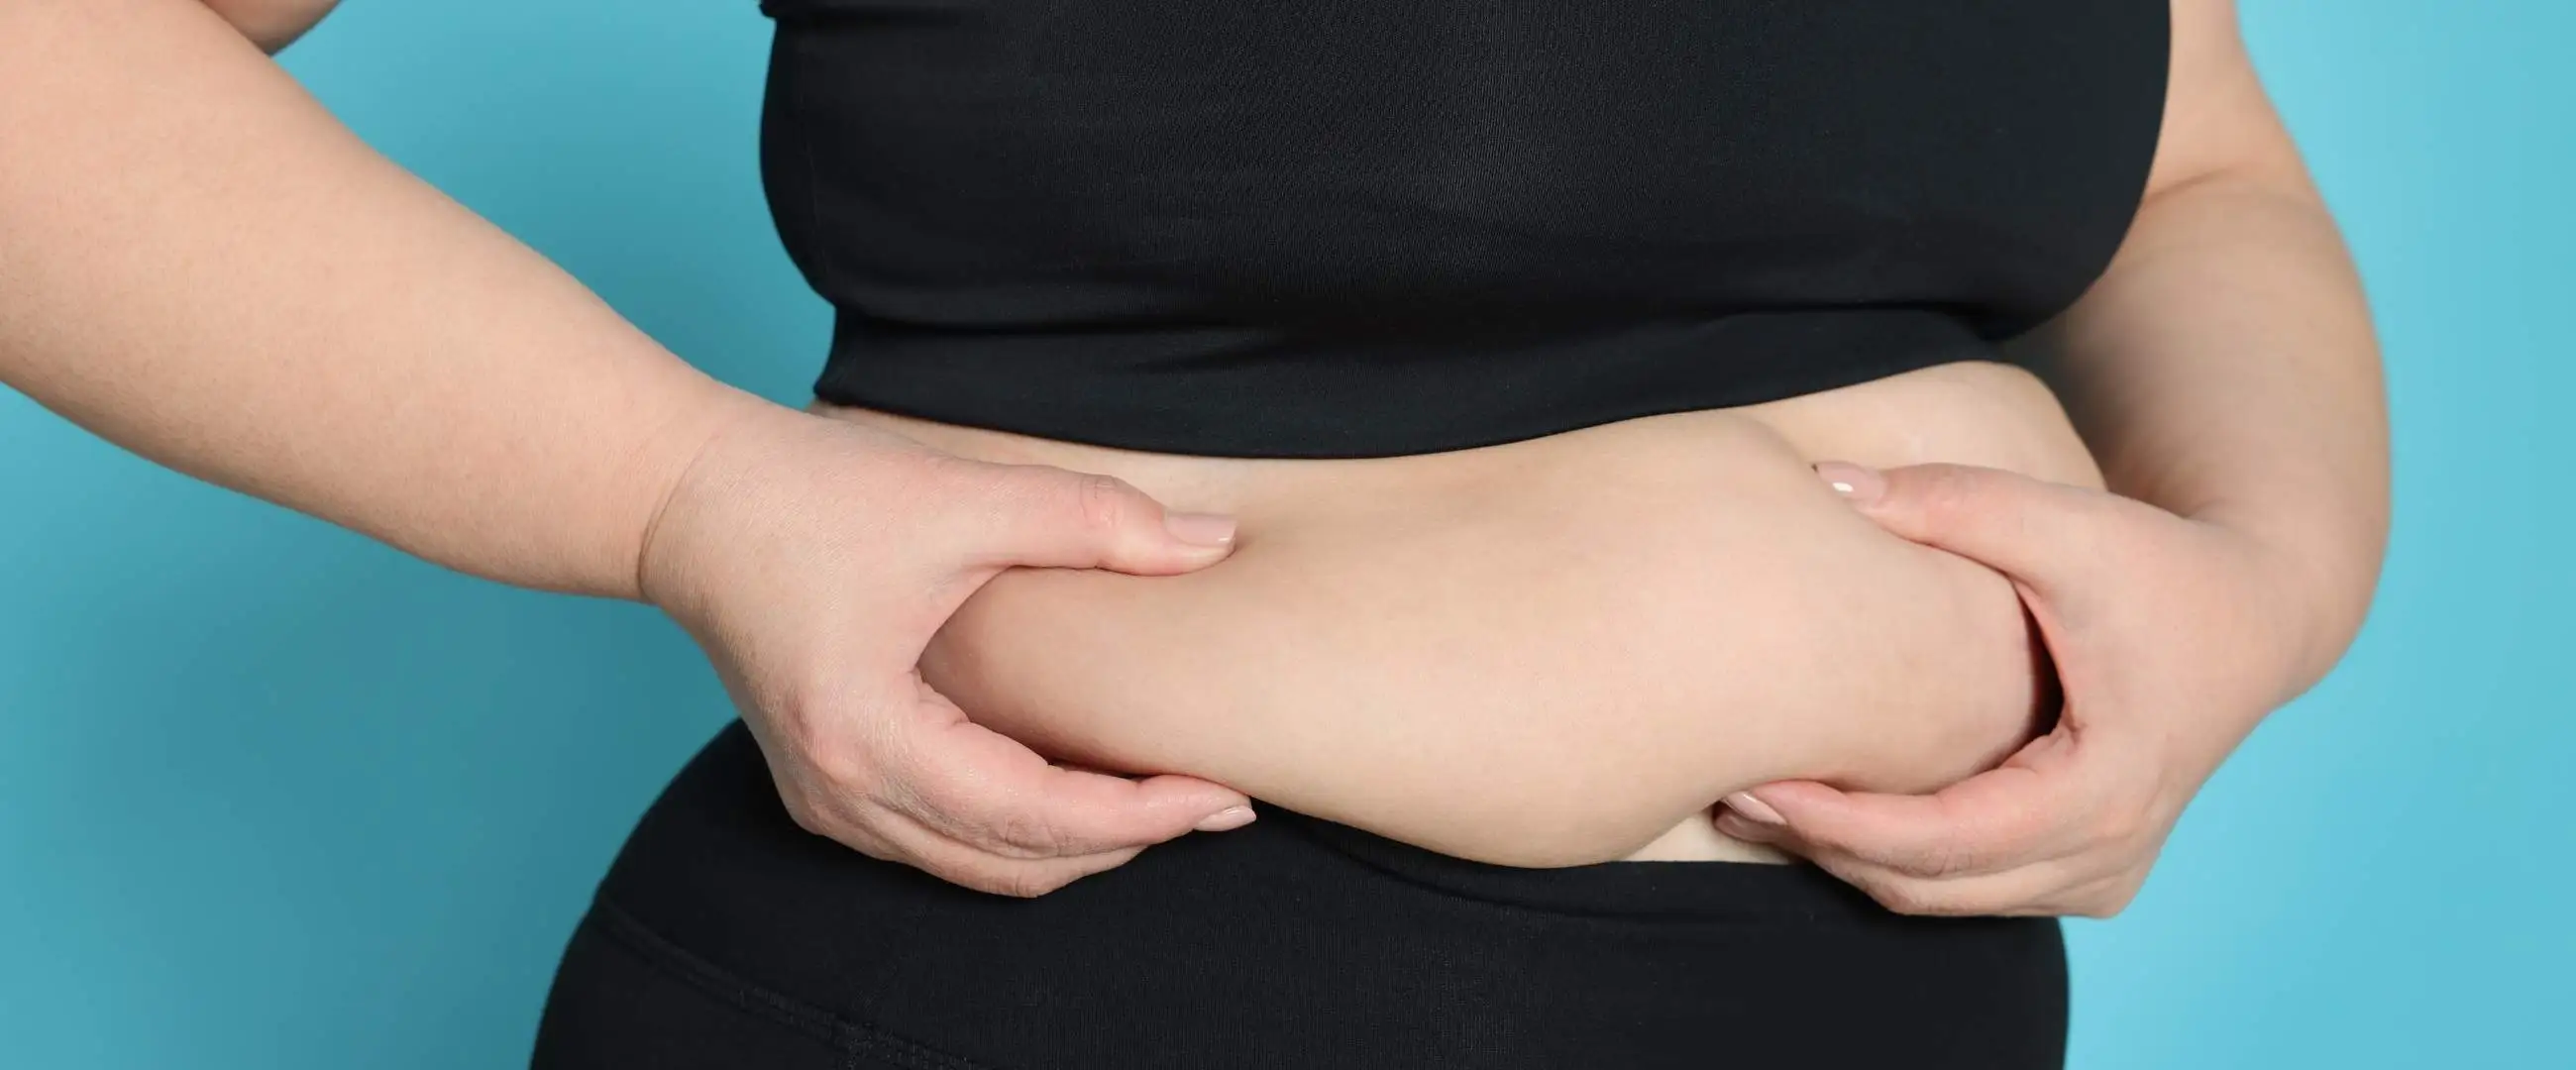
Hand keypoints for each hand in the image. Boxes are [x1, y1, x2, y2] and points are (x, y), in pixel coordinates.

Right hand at [636, 403, 1257, 896]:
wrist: (689, 501)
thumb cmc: (811, 492)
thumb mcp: (962, 495)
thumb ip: (1094, 520)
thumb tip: (1214, 543)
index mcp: (869, 735)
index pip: (1035, 817)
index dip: (1142, 816)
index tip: (1222, 791)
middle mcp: (840, 793)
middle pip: (1014, 866)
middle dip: (1126, 843)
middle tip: (1218, 799)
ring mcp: (825, 802)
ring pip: (979, 869)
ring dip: (1076, 846)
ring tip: (1165, 797)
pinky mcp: (825, 788)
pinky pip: (942, 845)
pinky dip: (1020, 832)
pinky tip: (1081, 783)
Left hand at [1715, 461, 2318, 916]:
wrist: (2255, 614)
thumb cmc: (2159, 565)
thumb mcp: (2064, 522)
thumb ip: (1951, 500)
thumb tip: (1828, 482)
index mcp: (2103, 790)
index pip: (1944, 842)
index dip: (1841, 824)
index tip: (1756, 786)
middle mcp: (2106, 854)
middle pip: (1933, 885)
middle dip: (1824, 848)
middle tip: (1727, 799)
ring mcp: (2101, 876)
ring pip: (1945, 899)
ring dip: (1850, 862)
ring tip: (1754, 806)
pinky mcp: (2086, 869)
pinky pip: (1971, 888)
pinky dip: (1896, 858)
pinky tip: (1823, 810)